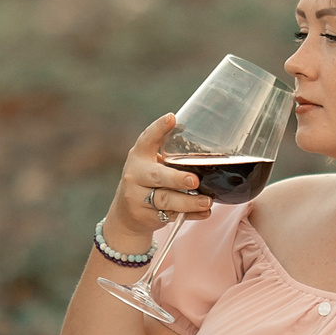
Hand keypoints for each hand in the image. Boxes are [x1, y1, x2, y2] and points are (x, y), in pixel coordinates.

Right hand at [107, 113, 211, 242]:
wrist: (125, 215)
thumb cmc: (147, 182)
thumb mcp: (150, 164)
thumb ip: (169, 156)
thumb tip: (210, 145)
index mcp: (139, 156)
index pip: (147, 139)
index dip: (158, 128)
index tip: (171, 118)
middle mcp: (135, 175)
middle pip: (157, 176)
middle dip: (176, 179)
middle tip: (194, 180)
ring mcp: (137, 197)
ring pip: (165, 200)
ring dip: (188, 201)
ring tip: (207, 201)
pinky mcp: (144, 216)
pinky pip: (171, 216)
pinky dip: (190, 215)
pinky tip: (204, 213)